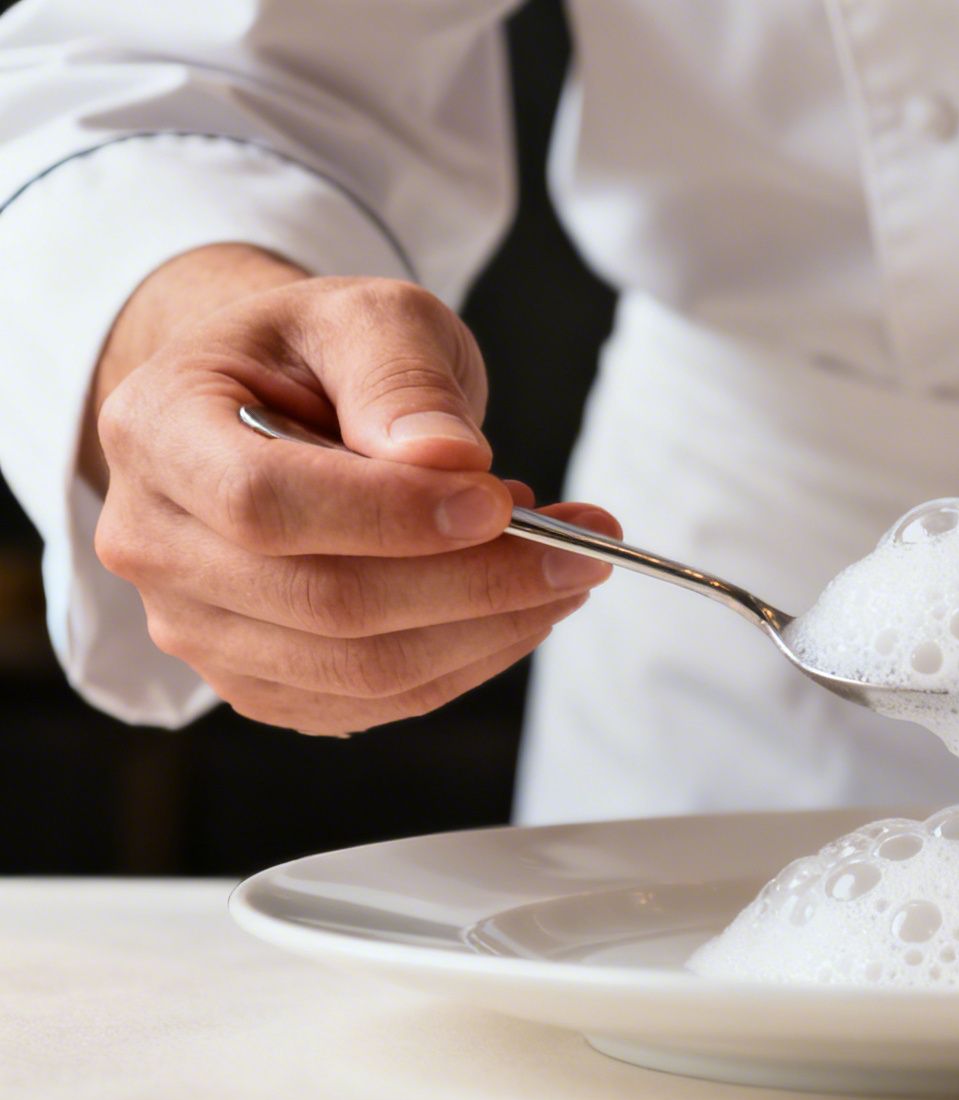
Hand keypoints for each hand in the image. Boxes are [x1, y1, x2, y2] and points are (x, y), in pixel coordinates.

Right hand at [90, 245, 615, 735]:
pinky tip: (520, 606)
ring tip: (564, 566)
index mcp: (156, 428)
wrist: (280, 400)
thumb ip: (402, 378)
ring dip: (490, 628)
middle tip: (582, 546)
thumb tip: (447, 460)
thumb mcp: (367, 317)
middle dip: (477, 582)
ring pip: (360, 669)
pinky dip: (469, 660)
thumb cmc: (320, 355)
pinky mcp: (257, 680)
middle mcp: (153, 542)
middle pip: (324, 603)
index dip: (392, 515)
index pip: (264, 502)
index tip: (499, 502)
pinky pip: (376, 701)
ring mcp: (196, 626)